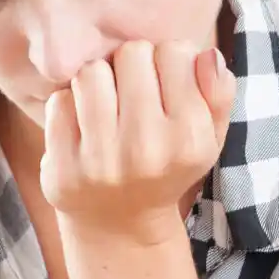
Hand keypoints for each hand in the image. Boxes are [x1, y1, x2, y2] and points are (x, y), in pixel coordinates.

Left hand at [43, 39, 235, 246]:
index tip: (162, 81)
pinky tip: (82, 125)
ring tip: (106, 102)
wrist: (120, 226)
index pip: (174, 52)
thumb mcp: (208, 137)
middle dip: (131, 65)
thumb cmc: (167, 167)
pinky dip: (69, 104)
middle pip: (131, 54)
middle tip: (130, 90)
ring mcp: (101, 161)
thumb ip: (219, 94)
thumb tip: (208, 55)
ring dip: (97, 80)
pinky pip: (59, 101)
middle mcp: (147, 150)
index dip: (166, 59)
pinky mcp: (62, 169)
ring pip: (91, 72)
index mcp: (190, 138)